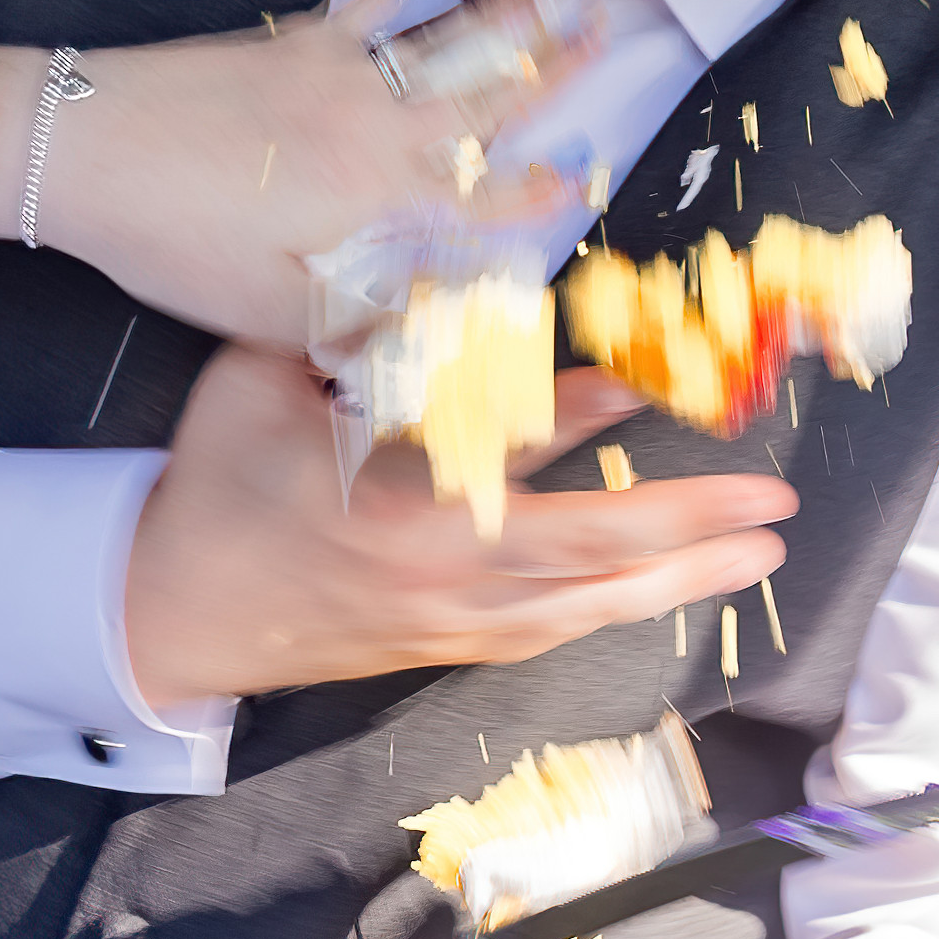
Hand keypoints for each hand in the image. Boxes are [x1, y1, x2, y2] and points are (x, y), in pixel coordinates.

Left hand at [41, 0, 601, 338]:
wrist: (84, 146)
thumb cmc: (174, 240)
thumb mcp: (268, 312)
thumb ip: (352, 325)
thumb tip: (421, 344)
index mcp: (381, 196)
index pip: (485, 196)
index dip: (538, 196)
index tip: (582, 183)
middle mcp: (373, 124)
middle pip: (487, 90)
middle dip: (556, 64)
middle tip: (612, 29)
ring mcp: (329, 72)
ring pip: (438, 38)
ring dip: (500, 10)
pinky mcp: (279, 44)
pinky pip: (347, 11)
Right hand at [121, 354, 788, 713]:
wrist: (165, 611)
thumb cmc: (214, 486)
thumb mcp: (271, 385)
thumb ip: (366, 340)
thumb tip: (460, 292)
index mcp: (393, 510)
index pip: (516, 462)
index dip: (592, 429)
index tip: (655, 396)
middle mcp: (440, 579)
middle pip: (591, 559)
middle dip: (690, 532)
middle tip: (773, 509)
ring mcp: (449, 623)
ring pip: (587, 608)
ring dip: (678, 581)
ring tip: (755, 554)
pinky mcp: (448, 646)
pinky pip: (554, 631)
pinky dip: (617, 607)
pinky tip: (664, 589)